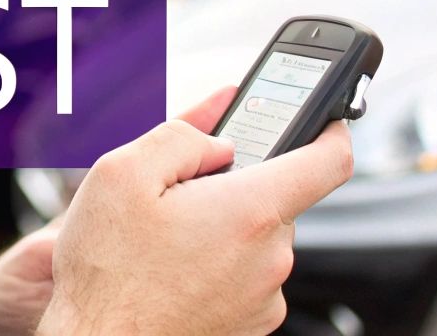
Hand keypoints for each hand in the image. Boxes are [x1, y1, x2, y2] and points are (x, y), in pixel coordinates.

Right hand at [35, 86, 353, 335]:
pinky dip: (221, 264)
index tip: (322, 120)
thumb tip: (217, 140)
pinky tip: (176, 269)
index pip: (329, 161)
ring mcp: (263, 297)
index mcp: (249, 212)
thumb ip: (182, 136)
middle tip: (186, 192)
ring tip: (170, 239)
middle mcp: (269, 259)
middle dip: (237, 185)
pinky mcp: (251, 324)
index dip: (329, 130)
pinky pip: (249, 275)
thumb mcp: (122, 173)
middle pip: (278, 197)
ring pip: (260, 237)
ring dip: (226, 226)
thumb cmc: (106, 272)